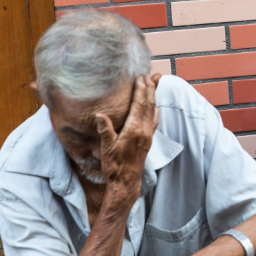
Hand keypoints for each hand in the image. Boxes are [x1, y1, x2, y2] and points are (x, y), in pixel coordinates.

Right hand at [95, 74, 159, 195]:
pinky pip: (154, 121)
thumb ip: (105, 130)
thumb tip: (99, 115)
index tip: (141, 77)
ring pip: (153, 111)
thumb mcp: (106, 147)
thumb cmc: (115, 164)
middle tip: (151, 75)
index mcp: (134, 129)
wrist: (126, 181)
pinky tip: (155, 108)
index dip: (141, 90)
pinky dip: (155, 110)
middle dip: (150, 88)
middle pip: (149, 104)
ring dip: (154, 96)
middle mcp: (145, 130)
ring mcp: (148, 135)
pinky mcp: (148, 140)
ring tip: (156, 84)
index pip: (140, 104)